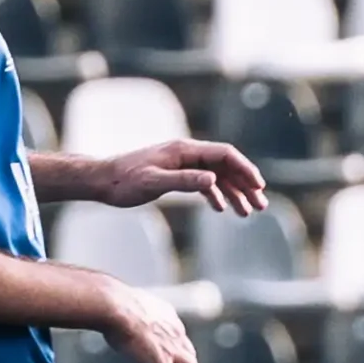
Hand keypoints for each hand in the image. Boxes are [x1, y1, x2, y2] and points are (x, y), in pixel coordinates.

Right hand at [99, 280, 201, 362]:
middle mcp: (175, 332)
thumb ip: (119, 309)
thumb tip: (101, 307)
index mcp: (166, 315)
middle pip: (189, 356)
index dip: (180, 349)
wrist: (115, 306)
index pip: (178, 335)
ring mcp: (171, 350)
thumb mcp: (121, 303)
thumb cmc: (109, 301)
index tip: (180, 358)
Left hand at [100, 138, 265, 217]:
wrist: (102, 181)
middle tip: (261, 205)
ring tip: (248, 212)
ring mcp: (182, 164)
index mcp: (184, 150)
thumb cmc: (123, 181)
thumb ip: (184, 181)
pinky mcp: (174, 175)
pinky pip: (202, 182)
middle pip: (225, 165)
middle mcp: (186, 153)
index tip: (258, 187)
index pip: (224, 154)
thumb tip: (212, 180)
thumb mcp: (153, 182)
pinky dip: (214, 194)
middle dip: (245, 184)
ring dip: (234, 192)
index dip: (244, 169)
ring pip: (216, 176)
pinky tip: (220, 209)